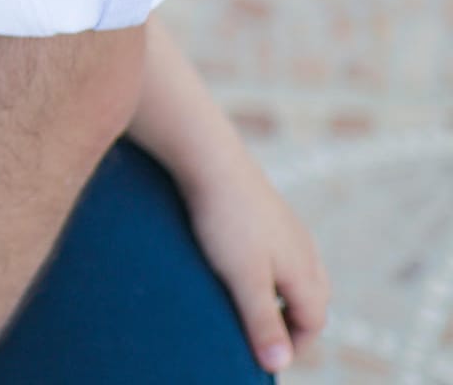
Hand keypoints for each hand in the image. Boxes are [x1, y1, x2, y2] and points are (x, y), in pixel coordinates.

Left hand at [186, 159, 328, 373]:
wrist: (210, 159)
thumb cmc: (225, 220)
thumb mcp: (243, 278)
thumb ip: (261, 321)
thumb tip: (280, 364)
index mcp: (305, 270)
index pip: (313, 321)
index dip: (295, 344)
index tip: (267, 360)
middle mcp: (305, 249)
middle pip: (311, 298)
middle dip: (291, 322)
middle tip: (262, 338)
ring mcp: (287, 228)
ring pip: (296, 273)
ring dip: (280, 296)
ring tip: (250, 307)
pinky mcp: (265, 212)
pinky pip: (278, 251)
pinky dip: (267, 271)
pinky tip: (240, 265)